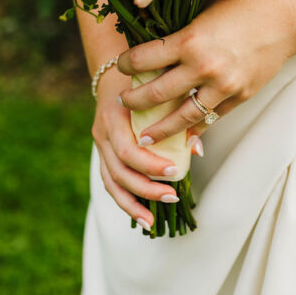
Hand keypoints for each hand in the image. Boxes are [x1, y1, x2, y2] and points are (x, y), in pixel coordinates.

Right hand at [91, 68, 195, 229]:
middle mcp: (102, 132)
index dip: (149, 165)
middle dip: (145, 189)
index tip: (174, 172)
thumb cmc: (144, 80)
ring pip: (110, 182)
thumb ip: (176, 117)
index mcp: (115, 116)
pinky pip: (110, 182)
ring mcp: (99, 144)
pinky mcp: (103, 153)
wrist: (115, 72)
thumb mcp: (159, 91)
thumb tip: (196, 151)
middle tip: (172, 197)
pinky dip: (125, 200)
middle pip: (119, 171)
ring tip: (152, 223)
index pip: (128, 150)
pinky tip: (142, 216)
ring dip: (132, 203)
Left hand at [116, 0, 295, 142]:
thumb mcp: (204, 10)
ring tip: (145, 135)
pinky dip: (194, 129)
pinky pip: (210, 119)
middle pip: (155, 94)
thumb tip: (150, 37)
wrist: (285, 19)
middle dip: (134, 101)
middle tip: (124, 102)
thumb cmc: (243, 7)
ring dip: (159, 128)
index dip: (125, 64)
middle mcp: (202, 66)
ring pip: (181, 117)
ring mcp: (222, 86)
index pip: (143, 59)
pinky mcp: (239, 97)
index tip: (120, 66)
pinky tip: (182, 136)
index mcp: (189, 40)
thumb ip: (180, 29)